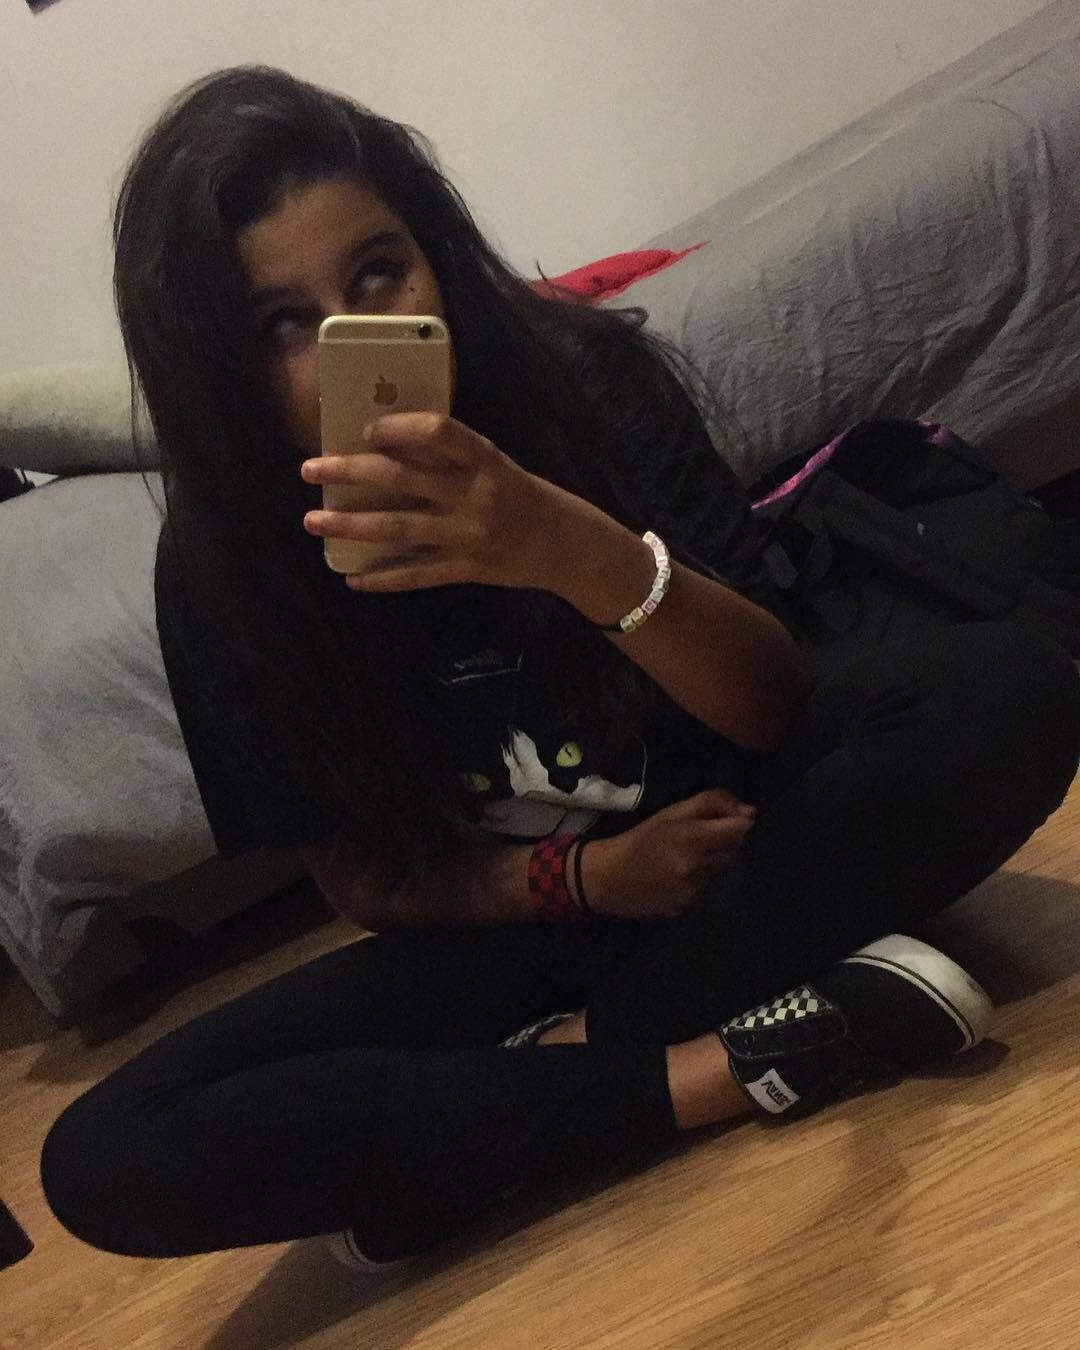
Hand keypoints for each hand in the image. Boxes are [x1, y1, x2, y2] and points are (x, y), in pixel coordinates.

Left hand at [300, 412, 583, 592]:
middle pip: (403, 478)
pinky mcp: (466, 569)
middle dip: (350, 471)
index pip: (439, 431)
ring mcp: (467, 536)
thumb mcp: (495, 464)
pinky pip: (417, 575)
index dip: (399, 428)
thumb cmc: (523, 496)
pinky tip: (353, 578)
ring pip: (398, 527)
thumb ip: (452, 456)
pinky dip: (383, 577)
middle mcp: (473, 495)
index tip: (367, 431)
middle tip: (311, 468)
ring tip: (313, 520)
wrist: (565, 544)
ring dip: (351, 525)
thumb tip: (390, 445)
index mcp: (484, 460)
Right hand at [585, 788, 756, 920]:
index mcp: (691, 837)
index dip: (739, 824)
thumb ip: (711, 804)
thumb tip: (750, 811)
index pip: (739, 830)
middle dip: (722, 842)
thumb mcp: (670, 813)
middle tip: (698, 839)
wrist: (608, 878)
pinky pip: (705, 889)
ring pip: (720, 871)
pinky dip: (697, 882)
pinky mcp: (687, 907)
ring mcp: (692, 891)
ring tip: (684, 859)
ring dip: (711, 862)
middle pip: (733, 851)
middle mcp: (695, 866)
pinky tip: (677, 878)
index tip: (731, 821)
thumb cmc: (640, 839)